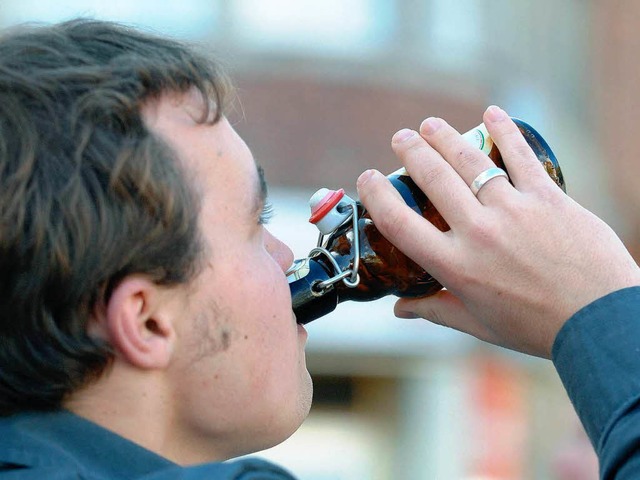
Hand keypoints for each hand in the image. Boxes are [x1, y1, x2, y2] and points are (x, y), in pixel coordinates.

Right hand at [356, 106, 639, 357]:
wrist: (599, 320)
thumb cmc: (536, 328)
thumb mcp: (478, 325)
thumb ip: (434, 310)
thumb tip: (400, 309)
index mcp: (456, 266)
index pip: (400, 224)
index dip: (377, 196)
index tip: (368, 179)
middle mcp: (479, 232)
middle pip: (434, 179)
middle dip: (411, 152)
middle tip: (401, 137)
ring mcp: (514, 210)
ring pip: (470, 161)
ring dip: (445, 137)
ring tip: (429, 125)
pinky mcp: (547, 197)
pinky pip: (520, 156)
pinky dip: (504, 131)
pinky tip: (491, 113)